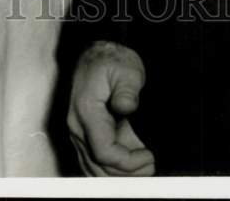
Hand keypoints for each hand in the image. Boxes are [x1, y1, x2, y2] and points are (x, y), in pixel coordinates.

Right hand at [68, 41, 155, 175]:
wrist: (96, 54)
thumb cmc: (111, 60)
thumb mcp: (126, 68)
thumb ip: (127, 89)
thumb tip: (126, 107)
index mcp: (87, 110)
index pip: (103, 150)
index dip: (127, 162)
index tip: (148, 156)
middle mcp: (77, 126)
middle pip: (98, 166)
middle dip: (126, 173)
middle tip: (152, 166)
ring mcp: (79, 133)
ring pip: (94, 168)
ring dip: (119, 176)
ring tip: (145, 169)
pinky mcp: (85, 135)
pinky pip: (93, 162)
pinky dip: (111, 171)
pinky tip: (131, 170)